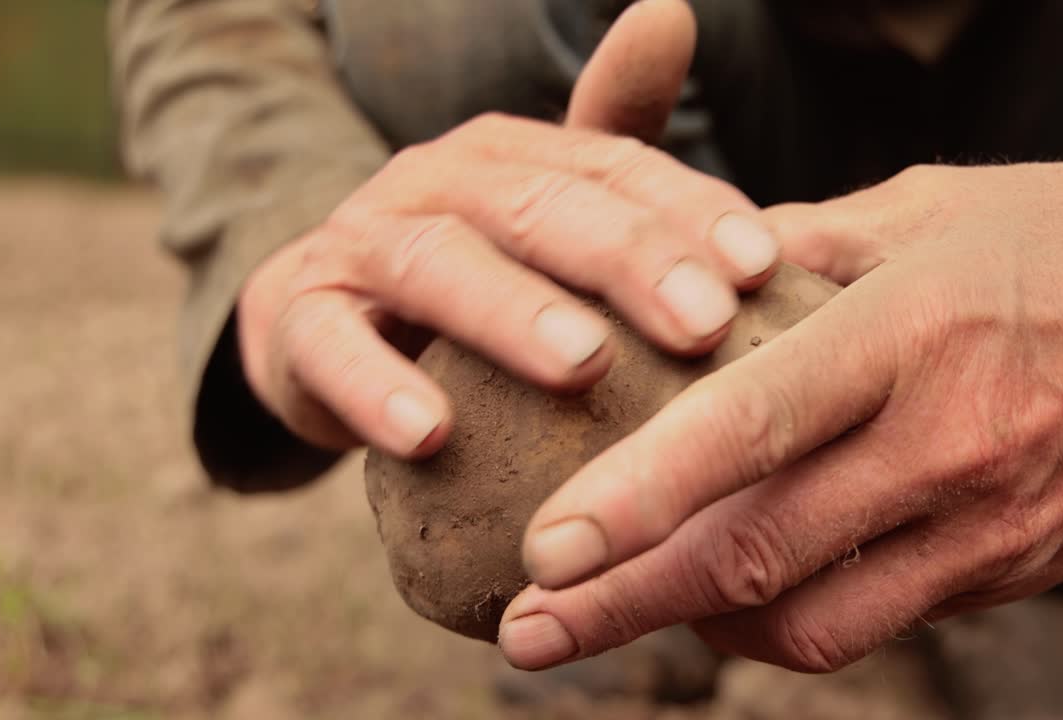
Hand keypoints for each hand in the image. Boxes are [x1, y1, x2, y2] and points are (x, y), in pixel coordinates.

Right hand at [236, 0, 779, 456]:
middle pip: (536, 207)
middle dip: (626, 262)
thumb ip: (612, 139)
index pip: (610, 166)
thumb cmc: (466, 273)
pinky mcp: (299, 323)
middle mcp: (436, 181)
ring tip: (585, 367)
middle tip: (705, 325)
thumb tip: (672, 11)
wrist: (322, 322)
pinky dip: (376, 391)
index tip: (763, 267)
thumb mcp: (541, 210)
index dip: (689, 211)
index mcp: (509, 156)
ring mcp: (361, 245)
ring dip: (513, 315)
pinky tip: (430, 438)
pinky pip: (331, 349)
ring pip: (436, 266)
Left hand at [499, 153, 1062, 671]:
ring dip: (698, 633)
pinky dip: (790, 622)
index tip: (546, 548)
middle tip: (525, 634)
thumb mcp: (934, 210)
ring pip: (815, 622)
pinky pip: (879, 621)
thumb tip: (703, 278)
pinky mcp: (1016, 572)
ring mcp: (987, 527)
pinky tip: (734, 602)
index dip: (639, 498)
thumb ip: (807, 249)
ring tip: (611, 619)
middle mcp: (946, 446)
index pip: (749, 428)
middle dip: (627, 606)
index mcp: (910, 334)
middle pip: (759, 557)